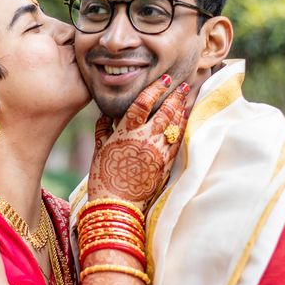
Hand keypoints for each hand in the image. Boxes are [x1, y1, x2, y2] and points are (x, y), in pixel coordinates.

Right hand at [88, 74, 189, 209]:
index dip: (154, 89)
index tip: (164, 79)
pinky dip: (182, 129)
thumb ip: (102, 130)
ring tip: (186, 99)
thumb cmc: (103, 178)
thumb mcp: (98, 151)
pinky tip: (184, 121)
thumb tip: (105, 115)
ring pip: (174, 126)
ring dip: (181, 110)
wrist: (117, 205)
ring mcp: (157, 152)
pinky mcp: (165, 165)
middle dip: (175, 96)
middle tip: (183, 85)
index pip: (143, 103)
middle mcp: (144, 139)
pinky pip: (177, 142)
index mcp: (125, 133)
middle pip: (165, 111)